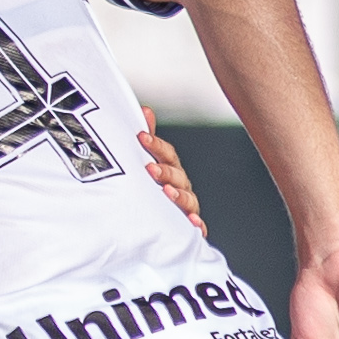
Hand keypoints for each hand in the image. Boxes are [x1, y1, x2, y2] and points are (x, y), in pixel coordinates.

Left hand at [138, 124, 206, 239]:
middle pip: (178, 176)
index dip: (156, 145)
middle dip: (165, 171)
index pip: (167, 154)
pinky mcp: (188, 227)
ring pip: (187, 199)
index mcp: (171, 169)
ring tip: (166, 192)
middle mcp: (181, 186)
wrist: (152, 223)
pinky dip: (197, 224)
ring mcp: (186, 206)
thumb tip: (145, 111)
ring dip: (178, 195)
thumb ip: (147, 141)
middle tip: (149, 169)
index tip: (141, 137)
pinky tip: (192, 222)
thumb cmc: (149, 189)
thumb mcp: (146, 163)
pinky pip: (197, 226)